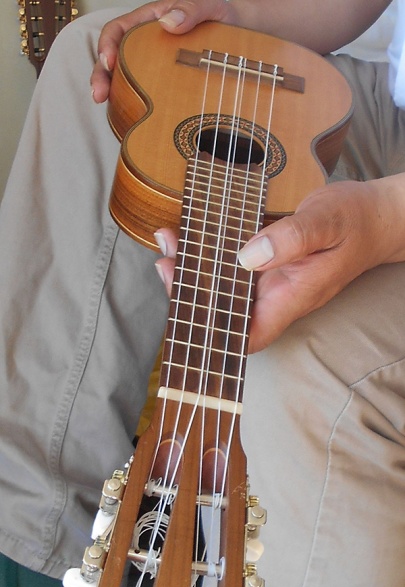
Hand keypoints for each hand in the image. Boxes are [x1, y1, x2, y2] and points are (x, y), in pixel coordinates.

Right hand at [91, 0, 235, 101]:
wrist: (240, 32)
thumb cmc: (222, 15)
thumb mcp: (210, 6)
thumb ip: (191, 9)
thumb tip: (169, 21)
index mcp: (150, 22)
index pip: (118, 30)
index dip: (108, 45)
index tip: (108, 61)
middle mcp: (145, 44)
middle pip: (112, 58)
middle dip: (101, 76)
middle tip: (98, 95)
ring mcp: (151, 65)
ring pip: (123, 78)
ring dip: (112, 93)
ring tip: (109, 108)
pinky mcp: (162, 84)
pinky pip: (143, 93)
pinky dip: (134, 105)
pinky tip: (132, 118)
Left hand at [154, 176, 404, 352]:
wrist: (376, 215)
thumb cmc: (357, 220)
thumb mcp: (326, 222)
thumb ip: (290, 239)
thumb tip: (247, 256)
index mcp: (292, 297)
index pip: (250, 336)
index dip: (216, 337)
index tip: (185, 312)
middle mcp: (277, 295)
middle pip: (226, 312)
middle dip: (190, 293)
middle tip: (167, 262)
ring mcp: (271, 280)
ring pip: (224, 287)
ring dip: (194, 269)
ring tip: (169, 240)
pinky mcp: (267, 262)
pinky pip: (232, 265)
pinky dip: (209, 252)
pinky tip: (190, 232)